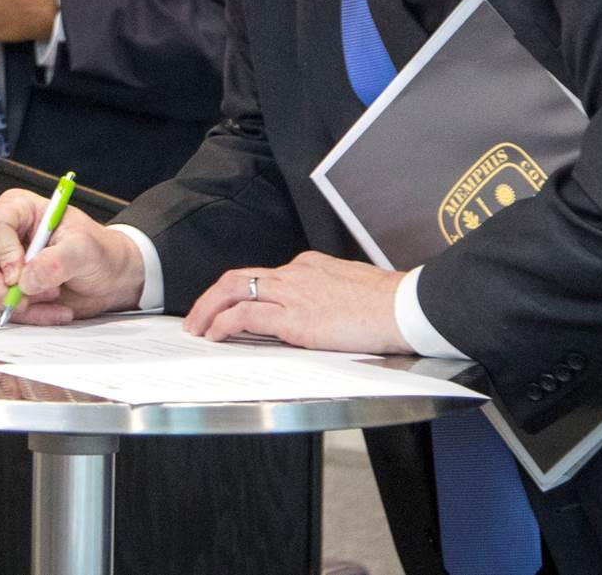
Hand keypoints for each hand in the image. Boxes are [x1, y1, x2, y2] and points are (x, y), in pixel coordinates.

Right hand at [0, 187, 146, 325]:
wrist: (111, 277)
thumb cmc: (100, 252)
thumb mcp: (86, 250)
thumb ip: (57, 261)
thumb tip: (26, 280)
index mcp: (20, 209)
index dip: (2, 253)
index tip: (21, 274)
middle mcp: (4, 234)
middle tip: (24, 299)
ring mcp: (1, 263)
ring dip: (18, 304)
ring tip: (53, 298)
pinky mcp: (5, 288)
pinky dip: (25, 316)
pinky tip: (51, 309)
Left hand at [182, 251, 411, 354]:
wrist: (405, 307)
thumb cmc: (389, 302)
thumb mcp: (352, 286)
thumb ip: (329, 293)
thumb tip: (322, 308)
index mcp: (310, 266)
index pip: (264, 276)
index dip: (240, 292)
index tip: (229, 308)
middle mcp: (296, 274)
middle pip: (239, 277)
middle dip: (211, 296)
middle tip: (196, 315)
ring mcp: (293, 294)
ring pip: (234, 291)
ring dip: (208, 310)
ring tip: (196, 328)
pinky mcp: (296, 319)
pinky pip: (246, 316)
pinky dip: (224, 323)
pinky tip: (215, 335)